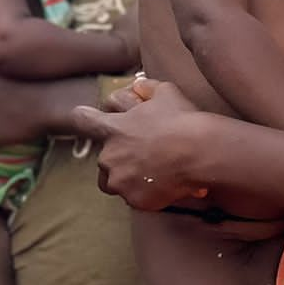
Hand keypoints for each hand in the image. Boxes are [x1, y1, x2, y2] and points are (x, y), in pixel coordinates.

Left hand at [73, 77, 211, 210]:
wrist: (201, 152)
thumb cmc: (182, 120)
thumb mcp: (166, 93)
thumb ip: (148, 89)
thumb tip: (140, 84)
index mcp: (113, 129)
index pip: (83, 120)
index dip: (85, 119)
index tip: (88, 119)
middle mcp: (110, 156)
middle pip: (103, 160)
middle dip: (119, 158)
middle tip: (143, 156)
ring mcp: (120, 180)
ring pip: (114, 183)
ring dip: (127, 179)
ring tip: (151, 175)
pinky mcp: (135, 200)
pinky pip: (135, 198)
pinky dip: (147, 194)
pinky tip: (165, 186)